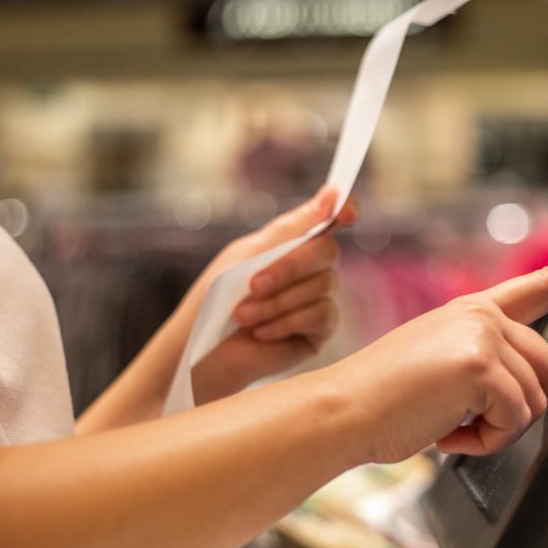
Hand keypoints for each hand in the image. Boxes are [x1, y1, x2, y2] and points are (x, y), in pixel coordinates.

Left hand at [186, 186, 358, 400]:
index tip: (344, 209)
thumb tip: (332, 194)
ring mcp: (319, 299)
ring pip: (321, 286)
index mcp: (292, 243)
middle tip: (252, 285)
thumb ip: (289, 229)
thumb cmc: (217, 300)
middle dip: (289, 267)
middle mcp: (312, 269)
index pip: (329, 219)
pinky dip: (286, 321)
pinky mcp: (320, 330)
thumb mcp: (247, 255)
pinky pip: (321, 314)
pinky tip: (260, 332)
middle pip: (327, 250)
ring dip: (276, 301)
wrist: (203, 352)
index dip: (343, 209)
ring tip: (242, 316)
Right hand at [329, 231, 547, 462]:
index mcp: (475, 311)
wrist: (342, 411)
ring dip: (494, 428)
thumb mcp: (444, 368)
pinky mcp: (481, 366)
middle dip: (514, 408)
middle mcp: (483, 316)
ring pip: (535, 402)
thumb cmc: (385, 399)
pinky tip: (444, 427)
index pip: (544, 285)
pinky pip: (514, 421)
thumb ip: (494, 365)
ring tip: (444, 418)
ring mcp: (484, 336)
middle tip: (459, 414)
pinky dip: (482, 440)